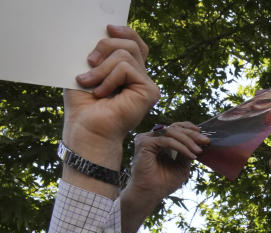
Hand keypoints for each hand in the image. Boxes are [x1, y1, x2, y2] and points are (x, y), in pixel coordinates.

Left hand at [63, 26, 159, 175]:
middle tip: (89, 62)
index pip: (136, 44)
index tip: (107, 29)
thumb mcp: (87, 72)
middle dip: (105, 47)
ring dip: (101, 68)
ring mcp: (147, 85)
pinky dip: (108, 78)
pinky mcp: (149, 91)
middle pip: (130, 44)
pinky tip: (102, 93)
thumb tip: (106, 34)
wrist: (88, 129)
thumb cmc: (84, 106)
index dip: (125, 32)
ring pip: (126, 55)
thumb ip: (100, 54)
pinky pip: (126, 68)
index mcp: (128, 73)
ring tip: (89, 83)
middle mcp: (141, 78)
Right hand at [119, 123, 208, 232]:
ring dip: (188, 141)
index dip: (189, 129)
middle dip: (192, 134)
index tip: (204, 135)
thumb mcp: (182, 166)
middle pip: (174, 128)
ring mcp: (147, 139)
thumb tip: (200, 143)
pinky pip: (167, 141)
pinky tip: (191, 155)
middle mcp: (152, 138)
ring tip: (199, 151)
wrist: (151, 193)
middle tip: (206, 141)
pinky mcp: (144, 143)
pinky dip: (181, 147)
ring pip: (171, 132)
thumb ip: (188, 153)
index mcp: (159, 141)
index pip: (175, 128)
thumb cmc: (164, 182)